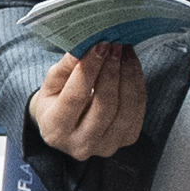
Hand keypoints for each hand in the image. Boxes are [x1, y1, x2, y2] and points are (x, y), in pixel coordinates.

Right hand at [29, 43, 151, 160]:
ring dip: (128, 75)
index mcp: (55, 130)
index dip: (90, 69)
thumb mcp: (51, 84)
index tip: (99, 45)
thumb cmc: (55, 101)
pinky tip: (131, 64)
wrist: (66, 126)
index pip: (75, 97)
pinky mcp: (126, 139)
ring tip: (125, 50)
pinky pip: (138, 109)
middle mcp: (81, 144)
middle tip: (115, 44)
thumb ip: (66, 67)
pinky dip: (137, 83)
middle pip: (104, 106)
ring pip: (126, 109)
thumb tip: (84, 45)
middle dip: (112, 71)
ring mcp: (107, 146)